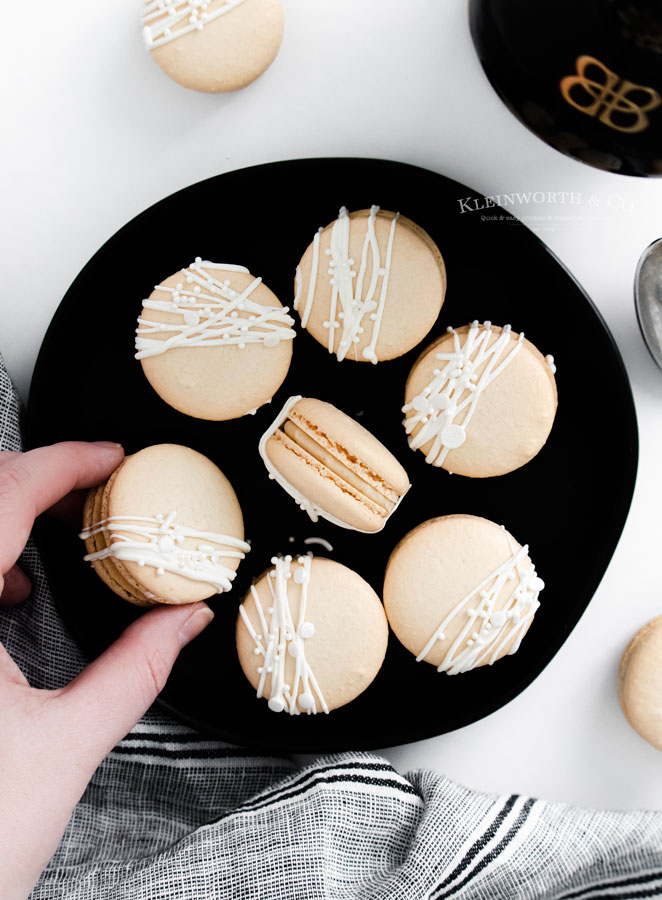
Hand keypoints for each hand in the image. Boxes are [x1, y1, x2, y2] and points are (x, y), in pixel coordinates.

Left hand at [0, 442, 213, 899]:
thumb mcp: (68, 746)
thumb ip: (136, 671)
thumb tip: (185, 622)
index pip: (3, 500)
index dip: (62, 465)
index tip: (108, 459)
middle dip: (39, 486)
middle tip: (95, 495)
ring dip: (12, 523)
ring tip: (62, 539)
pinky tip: (15, 595)